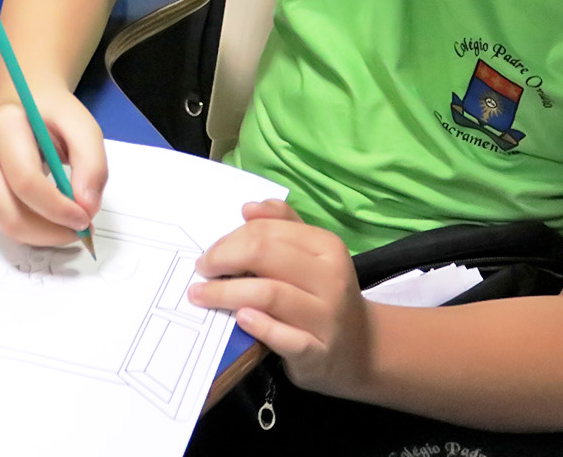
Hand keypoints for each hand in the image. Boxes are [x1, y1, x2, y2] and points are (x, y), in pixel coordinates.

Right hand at [0, 95, 106, 246]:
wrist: (26, 105)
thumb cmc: (54, 115)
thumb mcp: (83, 127)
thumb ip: (92, 164)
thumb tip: (86, 206)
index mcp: (3, 128)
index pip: (26, 182)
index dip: (58, 208)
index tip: (85, 219)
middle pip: (9, 213)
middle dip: (49, 232)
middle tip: (80, 231)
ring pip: (5, 224)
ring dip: (42, 235)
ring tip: (69, 226)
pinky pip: (3, 223)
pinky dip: (32, 230)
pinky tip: (52, 218)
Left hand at [188, 200, 373, 398]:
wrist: (361, 350)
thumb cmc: (324, 297)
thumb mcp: (313, 255)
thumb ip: (282, 225)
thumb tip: (249, 208)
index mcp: (327, 247)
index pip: (268, 231)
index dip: (231, 238)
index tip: (210, 253)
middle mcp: (331, 278)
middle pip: (265, 256)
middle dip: (223, 259)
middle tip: (202, 270)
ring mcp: (327, 317)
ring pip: (270, 294)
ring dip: (226, 293)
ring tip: (201, 296)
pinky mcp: (318, 353)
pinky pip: (286, 338)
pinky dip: (260, 326)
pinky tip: (240, 319)